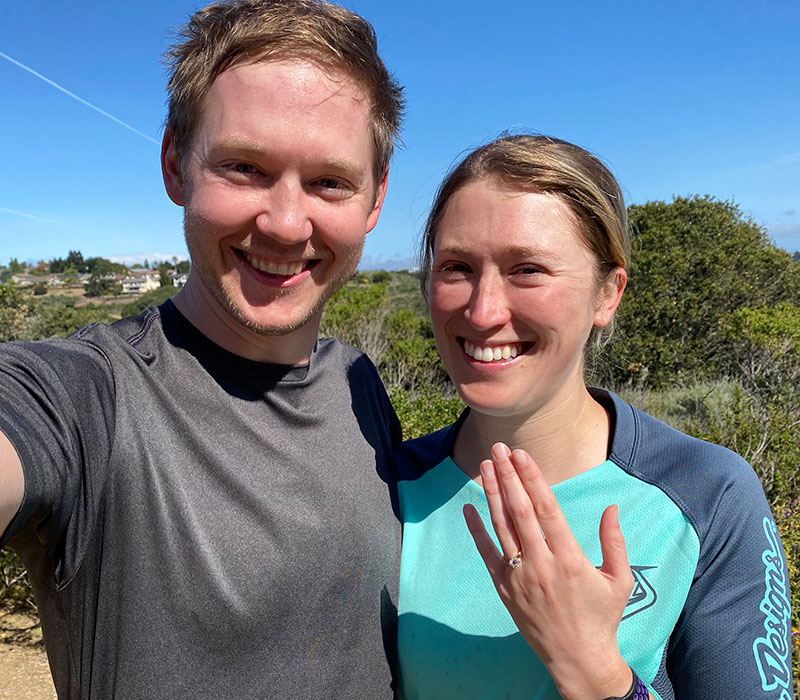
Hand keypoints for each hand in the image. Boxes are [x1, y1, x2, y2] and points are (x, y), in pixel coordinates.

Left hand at [463, 443, 636, 699]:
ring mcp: (519, 577)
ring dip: (492, 493)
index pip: (546, 509)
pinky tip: (468, 507)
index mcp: (570, 559)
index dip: (533, 479)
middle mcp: (541, 564)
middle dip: (508, 476)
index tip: (522, 455)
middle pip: (519, 511)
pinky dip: (476, 529)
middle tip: (499, 449)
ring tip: (485, 465)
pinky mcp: (504, 588)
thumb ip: (615, 542)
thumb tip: (612, 507)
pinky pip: (486, 553)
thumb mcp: (619, 580)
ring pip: (501, 527)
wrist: (577, 659)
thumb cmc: (601, 617)